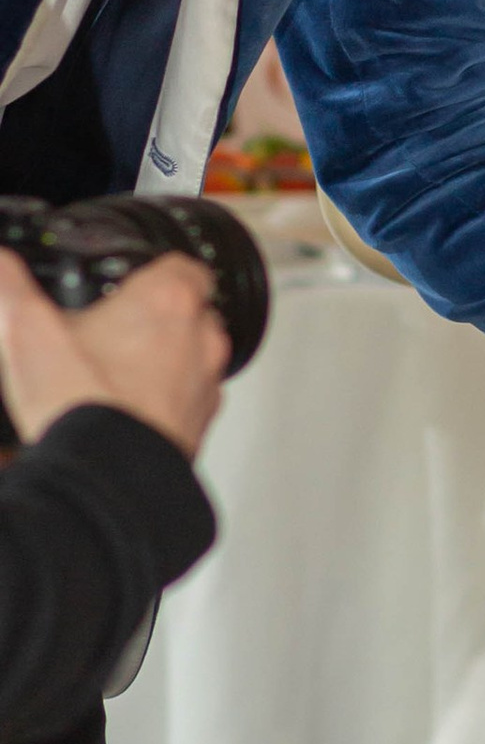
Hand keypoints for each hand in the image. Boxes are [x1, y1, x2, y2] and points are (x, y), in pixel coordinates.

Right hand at [0, 248, 228, 458]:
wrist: (107, 478)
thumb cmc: (81, 404)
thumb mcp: (26, 328)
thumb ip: (9, 285)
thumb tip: (0, 264)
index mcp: (168, 300)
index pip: (182, 265)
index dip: (154, 270)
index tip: (131, 281)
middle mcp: (200, 340)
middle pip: (190, 312)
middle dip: (156, 318)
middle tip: (114, 331)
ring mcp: (205, 385)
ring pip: (192, 358)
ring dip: (163, 361)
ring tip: (113, 373)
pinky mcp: (199, 426)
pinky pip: (187, 402)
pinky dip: (164, 401)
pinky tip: (122, 410)